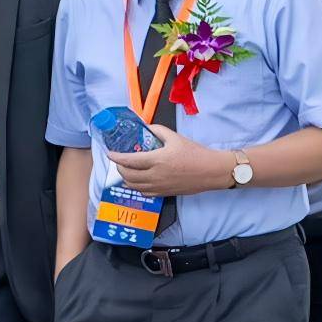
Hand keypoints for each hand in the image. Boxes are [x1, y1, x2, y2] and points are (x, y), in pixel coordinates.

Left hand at [110, 134, 236, 195]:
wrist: (212, 171)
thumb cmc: (196, 154)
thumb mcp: (176, 138)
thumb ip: (157, 131)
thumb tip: (146, 127)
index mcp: (157, 160)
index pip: (129, 161)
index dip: (116, 157)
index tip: (110, 153)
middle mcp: (155, 175)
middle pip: (128, 175)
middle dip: (119, 168)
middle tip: (119, 161)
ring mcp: (159, 186)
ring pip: (134, 186)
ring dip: (126, 178)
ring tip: (126, 171)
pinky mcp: (164, 193)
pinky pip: (144, 193)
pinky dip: (136, 187)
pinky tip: (138, 181)